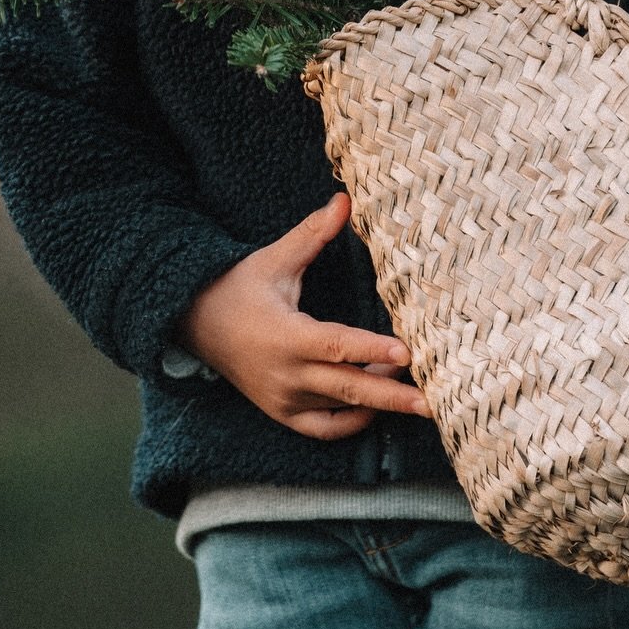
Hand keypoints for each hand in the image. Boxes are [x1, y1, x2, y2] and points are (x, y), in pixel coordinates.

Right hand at [176, 192, 429, 439]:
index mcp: (285, 335)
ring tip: (412, 390)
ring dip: (377, 401)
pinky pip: (323, 428)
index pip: (337, 345)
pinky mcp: (282, 412)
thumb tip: (344, 200)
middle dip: (393, 396)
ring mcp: (283, 398)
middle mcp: (286, 373)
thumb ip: (313, 234)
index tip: (407, 353)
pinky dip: (351, 423)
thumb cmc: (239, 286)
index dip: (373, 350)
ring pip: (340, 407)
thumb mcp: (275, 259)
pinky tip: (374, 408)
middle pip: (348, 388)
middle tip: (432, 402)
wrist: (196, 323)